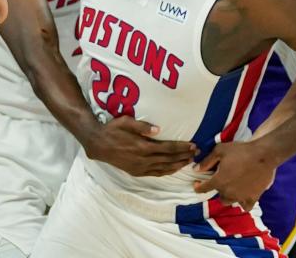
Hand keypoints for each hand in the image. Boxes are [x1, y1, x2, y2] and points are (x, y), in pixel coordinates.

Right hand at [83, 116, 197, 176]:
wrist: (98, 144)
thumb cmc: (112, 130)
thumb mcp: (125, 121)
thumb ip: (142, 126)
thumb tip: (158, 129)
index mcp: (142, 146)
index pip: (168, 148)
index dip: (182, 147)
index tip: (193, 145)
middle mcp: (143, 159)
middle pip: (169, 158)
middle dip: (184, 155)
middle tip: (196, 152)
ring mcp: (140, 168)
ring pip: (164, 168)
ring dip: (178, 164)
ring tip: (189, 161)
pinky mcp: (136, 172)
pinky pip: (155, 174)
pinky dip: (167, 172)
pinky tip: (174, 169)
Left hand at [193, 141, 278, 211]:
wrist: (264, 155)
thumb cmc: (241, 150)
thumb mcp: (220, 150)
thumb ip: (207, 161)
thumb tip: (196, 170)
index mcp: (218, 181)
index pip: (203, 188)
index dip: (198, 186)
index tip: (197, 183)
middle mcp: (228, 192)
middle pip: (218, 196)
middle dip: (217, 189)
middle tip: (222, 180)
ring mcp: (240, 196)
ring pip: (229, 201)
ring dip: (228, 196)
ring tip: (232, 187)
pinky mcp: (252, 198)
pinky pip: (245, 206)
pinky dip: (242, 202)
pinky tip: (242, 196)